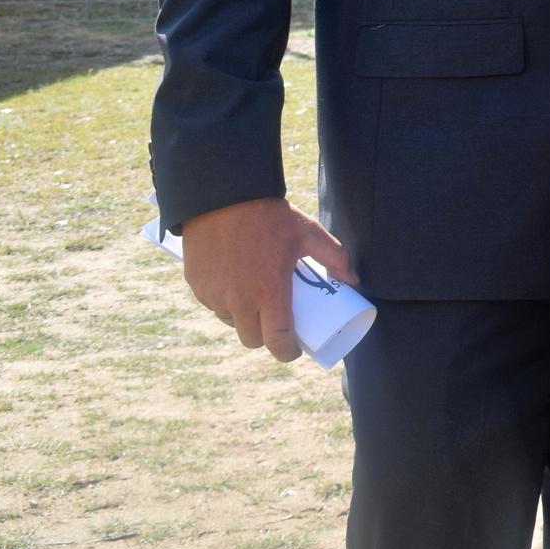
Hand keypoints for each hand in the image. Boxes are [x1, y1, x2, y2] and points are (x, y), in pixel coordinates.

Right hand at [179, 197, 353, 362]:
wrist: (224, 197)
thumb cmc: (270, 216)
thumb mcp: (308, 233)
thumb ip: (335, 257)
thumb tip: (352, 280)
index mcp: (268, 293)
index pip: (277, 341)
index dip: (288, 351)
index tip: (295, 348)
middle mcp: (238, 301)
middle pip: (252, 339)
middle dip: (265, 336)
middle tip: (276, 322)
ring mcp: (214, 295)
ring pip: (230, 322)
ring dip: (243, 318)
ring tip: (256, 300)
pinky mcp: (196, 285)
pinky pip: (212, 304)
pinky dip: (224, 301)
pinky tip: (234, 285)